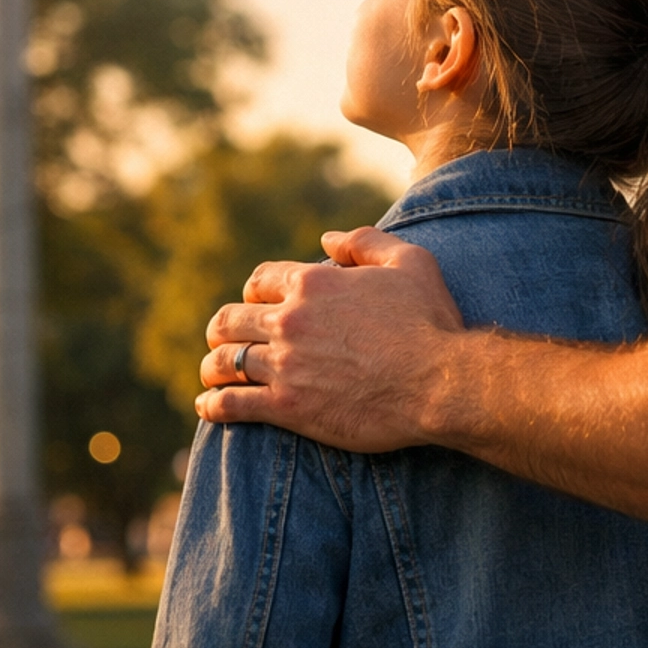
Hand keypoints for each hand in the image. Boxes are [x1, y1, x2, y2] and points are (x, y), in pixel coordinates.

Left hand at [196, 228, 465, 450]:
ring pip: (223, 361)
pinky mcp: (286, 406)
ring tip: (211, 374)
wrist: (439, 382)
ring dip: (212, 366)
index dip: (255, 291)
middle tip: (223, 339)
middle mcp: (290, 319)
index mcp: (314, 282)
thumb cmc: (430, 321)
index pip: (260, 280)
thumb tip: (325, 240)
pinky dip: (213, 405)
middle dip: (222, 328)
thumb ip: (364, 242)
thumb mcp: (409, 261)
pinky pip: (231, 405)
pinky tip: (208, 407)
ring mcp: (284, 364)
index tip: (256, 303)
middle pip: (231, 319)